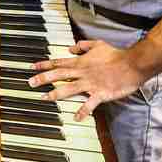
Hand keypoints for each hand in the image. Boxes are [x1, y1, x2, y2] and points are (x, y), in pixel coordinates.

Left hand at [28, 39, 147, 121]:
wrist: (131, 64)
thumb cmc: (116, 54)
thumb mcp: (97, 44)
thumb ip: (83, 45)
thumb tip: (71, 47)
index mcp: (80, 62)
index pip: (59, 63)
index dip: (44, 65)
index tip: (32, 67)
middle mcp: (82, 73)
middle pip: (59, 75)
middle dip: (43, 78)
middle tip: (30, 82)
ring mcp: (90, 84)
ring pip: (69, 88)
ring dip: (56, 94)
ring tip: (45, 98)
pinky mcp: (100, 93)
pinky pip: (90, 104)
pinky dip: (83, 111)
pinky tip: (76, 118)